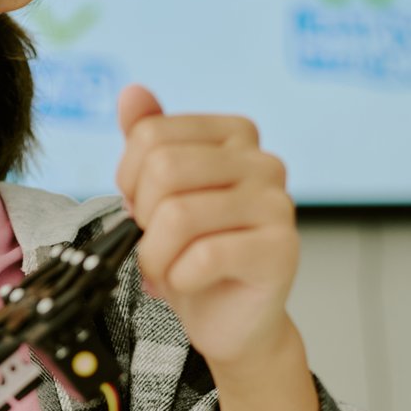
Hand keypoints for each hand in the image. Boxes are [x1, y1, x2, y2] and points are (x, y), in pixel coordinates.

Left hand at [114, 83, 300, 372]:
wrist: (228, 318)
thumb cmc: (191, 252)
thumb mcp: (157, 192)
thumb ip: (147, 138)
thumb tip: (132, 92)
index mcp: (234, 134)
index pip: (151, 135)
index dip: (129, 180)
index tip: (143, 209)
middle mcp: (263, 161)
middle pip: (164, 169)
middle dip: (142, 218)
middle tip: (155, 243)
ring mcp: (278, 204)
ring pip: (178, 215)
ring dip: (156, 255)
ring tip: (166, 269)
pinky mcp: (282, 250)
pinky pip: (204, 256)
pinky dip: (179, 277)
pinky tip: (190, 283)